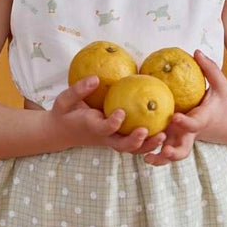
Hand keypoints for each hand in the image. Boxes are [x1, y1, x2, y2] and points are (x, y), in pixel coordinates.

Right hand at [48, 76, 166, 154]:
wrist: (61, 132)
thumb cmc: (63, 113)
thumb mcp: (64, 100)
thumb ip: (78, 90)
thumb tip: (95, 77)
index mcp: (91, 127)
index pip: (104, 128)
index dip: (113, 123)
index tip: (121, 112)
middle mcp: (104, 137)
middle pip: (122, 146)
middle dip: (135, 141)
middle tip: (146, 130)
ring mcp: (111, 141)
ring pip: (131, 149)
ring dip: (148, 145)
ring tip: (164, 135)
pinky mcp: (117, 140)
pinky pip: (135, 144)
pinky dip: (149, 142)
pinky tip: (165, 130)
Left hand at [144, 50, 226, 165]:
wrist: (220, 121)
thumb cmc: (217, 101)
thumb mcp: (220, 85)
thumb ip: (210, 69)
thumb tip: (196, 52)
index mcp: (201, 121)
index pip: (194, 124)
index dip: (185, 122)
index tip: (175, 117)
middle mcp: (190, 135)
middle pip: (184, 149)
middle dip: (174, 152)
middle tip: (165, 150)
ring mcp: (180, 141)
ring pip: (171, 155)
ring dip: (161, 159)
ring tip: (148, 158)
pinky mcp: (172, 142)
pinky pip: (161, 151)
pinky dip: (153, 154)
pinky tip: (139, 151)